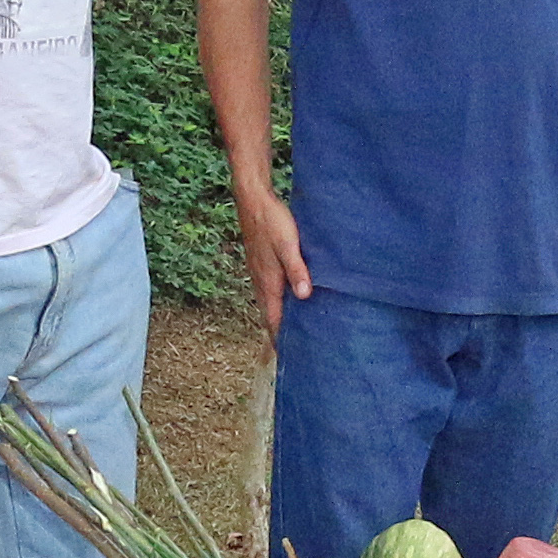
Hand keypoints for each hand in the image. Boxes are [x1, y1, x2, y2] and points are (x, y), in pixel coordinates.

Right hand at [234, 186, 309, 346]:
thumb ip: (297, 270)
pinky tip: (285, 301)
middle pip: (268, 316)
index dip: (279, 339)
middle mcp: (261, 282)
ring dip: (276, 319)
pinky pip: (267, 291)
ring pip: (267, 304)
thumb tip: (304, 296)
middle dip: (278, 334)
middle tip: (292, 351)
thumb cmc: (272, 221)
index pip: (273, 320)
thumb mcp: (289, 245)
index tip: (287, 358)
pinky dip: (275, 303)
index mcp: (268, 282)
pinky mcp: (260, 264)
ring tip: (289, 332)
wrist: (253, 200)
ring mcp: (258, 273)